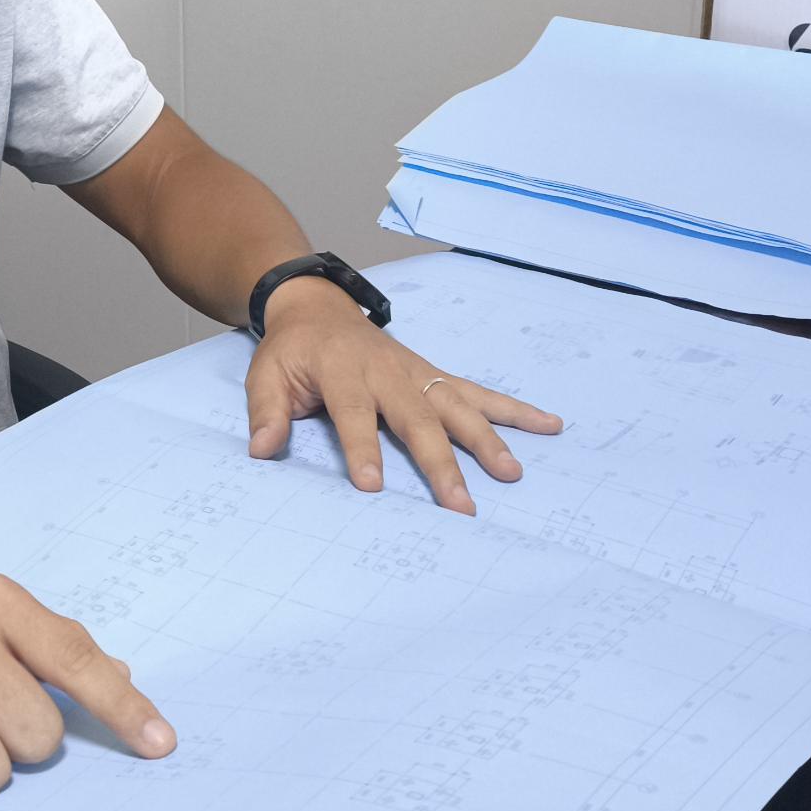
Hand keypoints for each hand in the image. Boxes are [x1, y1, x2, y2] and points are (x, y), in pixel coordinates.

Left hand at [246, 278, 562, 513]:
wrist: (316, 306)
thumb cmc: (292, 350)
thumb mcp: (266, 374)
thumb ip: (267, 411)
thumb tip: (261, 450)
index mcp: (343, 371)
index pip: (354, 413)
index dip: (363, 449)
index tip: (372, 487)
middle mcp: (388, 371)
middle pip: (417, 419)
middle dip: (440, 463)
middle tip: (460, 505)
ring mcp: (417, 373)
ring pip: (457, 407)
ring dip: (487, 440)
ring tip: (512, 474)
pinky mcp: (435, 376)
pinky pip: (478, 393)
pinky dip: (513, 409)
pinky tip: (548, 425)